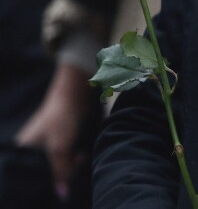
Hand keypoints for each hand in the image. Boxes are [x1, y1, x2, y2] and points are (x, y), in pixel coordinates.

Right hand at [14, 64, 92, 190]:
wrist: (75, 94)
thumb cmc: (62, 119)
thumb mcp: (60, 148)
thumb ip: (61, 171)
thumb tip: (62, 194)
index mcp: (24, 151)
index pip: (32, 176)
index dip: (47, 180)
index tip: (62, 174)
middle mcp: (32, 150)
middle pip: (47, 173)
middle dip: (63, 171)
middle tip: (75, 159)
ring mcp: (45, 147)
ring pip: (59, 166)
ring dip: (71, 165)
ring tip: (80, 155)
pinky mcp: (59, 143)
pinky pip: (64, 159)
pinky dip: (73, 160)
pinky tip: (81, 154)